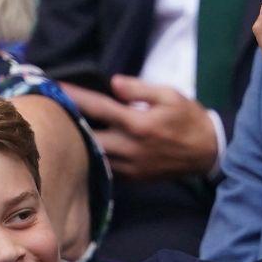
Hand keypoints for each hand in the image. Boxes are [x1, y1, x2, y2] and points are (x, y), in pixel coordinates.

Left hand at [60, 78, 217, 179]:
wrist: (207, 153)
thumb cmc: (188, 119)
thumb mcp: (170, 95)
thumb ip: (140, 89)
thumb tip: (113, 83)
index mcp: (138, 124)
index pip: (98, 107)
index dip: (75, 96)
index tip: (55, 87)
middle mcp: (130, 148)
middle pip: (87, 136)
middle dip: (69, 122)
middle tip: (54, 110)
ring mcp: (129, 166)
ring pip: (92, 155)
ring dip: (78, 141)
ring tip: (64, 126)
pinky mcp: (131, 178)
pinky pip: (104, 167)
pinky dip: (92, 156)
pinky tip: (84, 146)